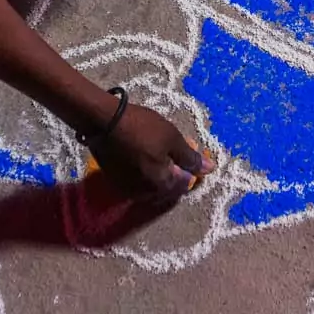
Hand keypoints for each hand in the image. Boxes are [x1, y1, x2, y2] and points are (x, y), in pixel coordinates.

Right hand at [89, 100, 212, 199]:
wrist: (103, 121)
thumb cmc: (142, 128)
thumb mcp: (172, 139)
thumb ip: (190, 158)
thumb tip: (210, 170)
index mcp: (159, 185)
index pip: (181, 186)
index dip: (189, 172)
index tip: (189, 157)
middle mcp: (142, 193)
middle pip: (164, 188)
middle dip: (172, 173)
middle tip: (174, 154)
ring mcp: (125, 186)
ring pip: (148, 184)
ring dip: (156, 172)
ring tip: (159, 152)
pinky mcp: (113, 178)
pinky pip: (135, 178)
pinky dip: (142, 169)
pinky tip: (142, 153)